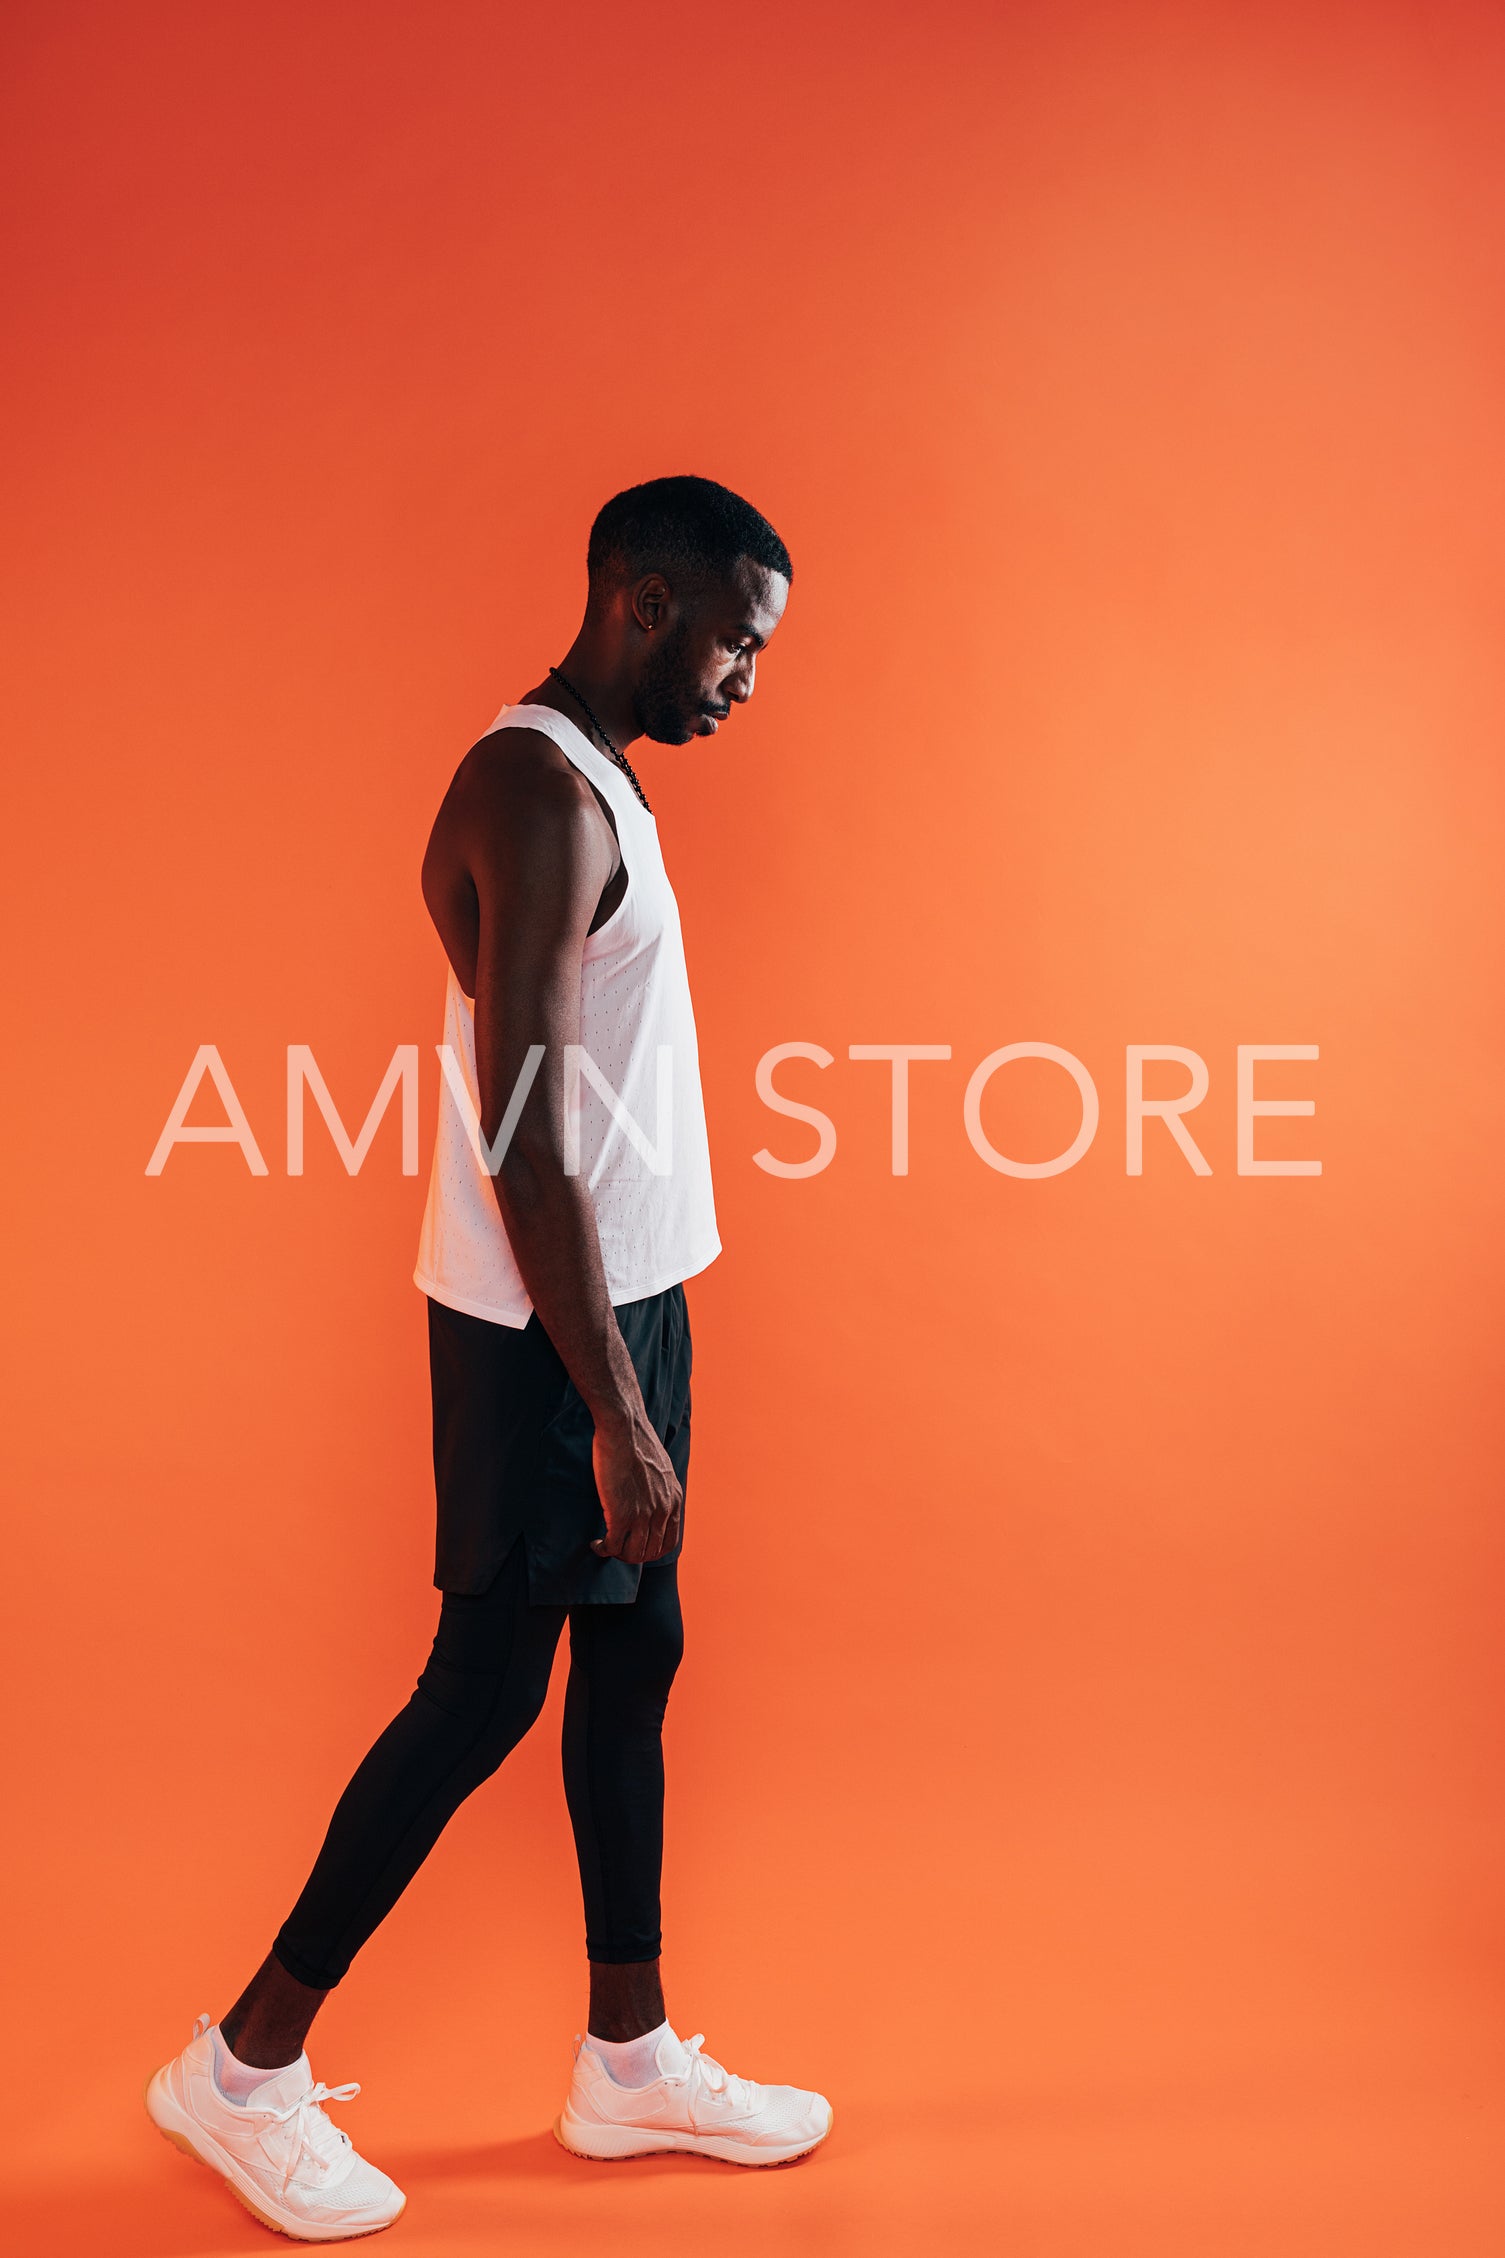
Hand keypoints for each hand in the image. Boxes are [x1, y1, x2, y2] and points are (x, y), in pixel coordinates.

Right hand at [590, 1410, 682, 1563]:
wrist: (624, 1428)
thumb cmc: (636, 1440)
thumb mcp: (660, 1467)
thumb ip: (659, 1487)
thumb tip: (650, 1496)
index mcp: (674, 1500)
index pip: (669, 1542)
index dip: (651, 1550)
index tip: (636, 1546)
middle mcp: (663, 1511)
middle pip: (651, 1552)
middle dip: (632, 1555)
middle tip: (616, 1548)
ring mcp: (643, 1515)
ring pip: (633, 1554)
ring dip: (617, 1555)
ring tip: (605, 1547)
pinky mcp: (622, 1515)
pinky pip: (613, 1546)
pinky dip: (603, 1550)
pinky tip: (596, 1544)